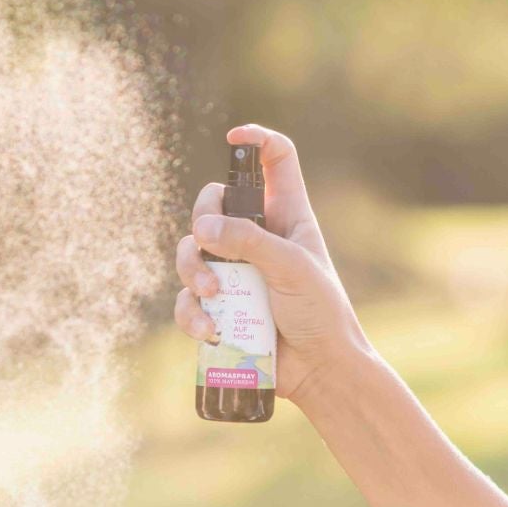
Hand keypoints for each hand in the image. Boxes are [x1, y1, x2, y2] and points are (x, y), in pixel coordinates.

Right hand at [174, 124, 372, 408]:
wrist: (320, 369)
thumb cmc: (320, 312)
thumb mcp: (292, 267)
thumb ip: (249, 241)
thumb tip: (202, 228)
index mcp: (287, 216)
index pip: (276, 161)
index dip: (257, 141)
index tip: (234, 138)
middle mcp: (258, 238)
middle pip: (213, 203)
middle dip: (203, 218)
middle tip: (210, 243)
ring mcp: (235, 272)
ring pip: (191, 251)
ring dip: (192, 270)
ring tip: (212, 296)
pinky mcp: (220, 307)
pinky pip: (187, 299)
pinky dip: (191, 313)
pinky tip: (210, 331)